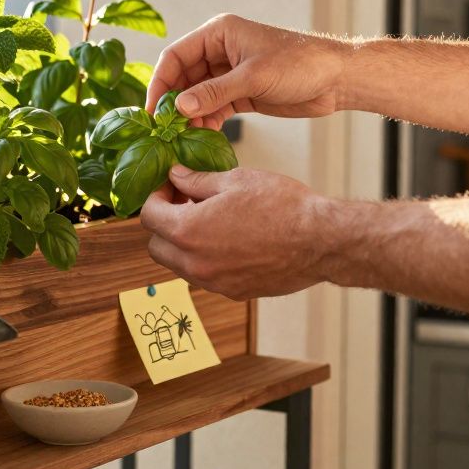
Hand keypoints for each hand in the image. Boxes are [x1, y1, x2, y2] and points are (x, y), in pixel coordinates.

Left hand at [139, 165, 329, 299]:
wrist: (320, 241)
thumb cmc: (282, 207)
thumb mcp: (235, 180)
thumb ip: (196, 181)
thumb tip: (175, 176)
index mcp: (188, 231)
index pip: (148, 217)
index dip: (156, 197)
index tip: (170, 188)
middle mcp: (195, 263)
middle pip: (156, 247)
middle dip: (164, 225)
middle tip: (186, 204)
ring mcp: (214, 282)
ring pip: (179, 265)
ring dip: (183, 244)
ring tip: (210, 221)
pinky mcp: (233, 292)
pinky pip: (205, 276)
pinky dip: (206, 259)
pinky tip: (229, 240)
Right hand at [147, 13, 350, 128]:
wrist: (338, 79)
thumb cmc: (300, 64)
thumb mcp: (253, 78)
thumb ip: (214, 92)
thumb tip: (178, 107)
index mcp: (218, 34)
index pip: (175, 56)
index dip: (160, 83)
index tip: (152, 112)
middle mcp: (220, 51)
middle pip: (183, 78)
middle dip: (174, 104)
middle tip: (165, 132)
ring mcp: (230, 74)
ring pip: (197, 96)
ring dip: (190, 117)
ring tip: (184, 140)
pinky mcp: (242, 93)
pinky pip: (214, 108)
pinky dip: (206, 122)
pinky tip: (202, 139)